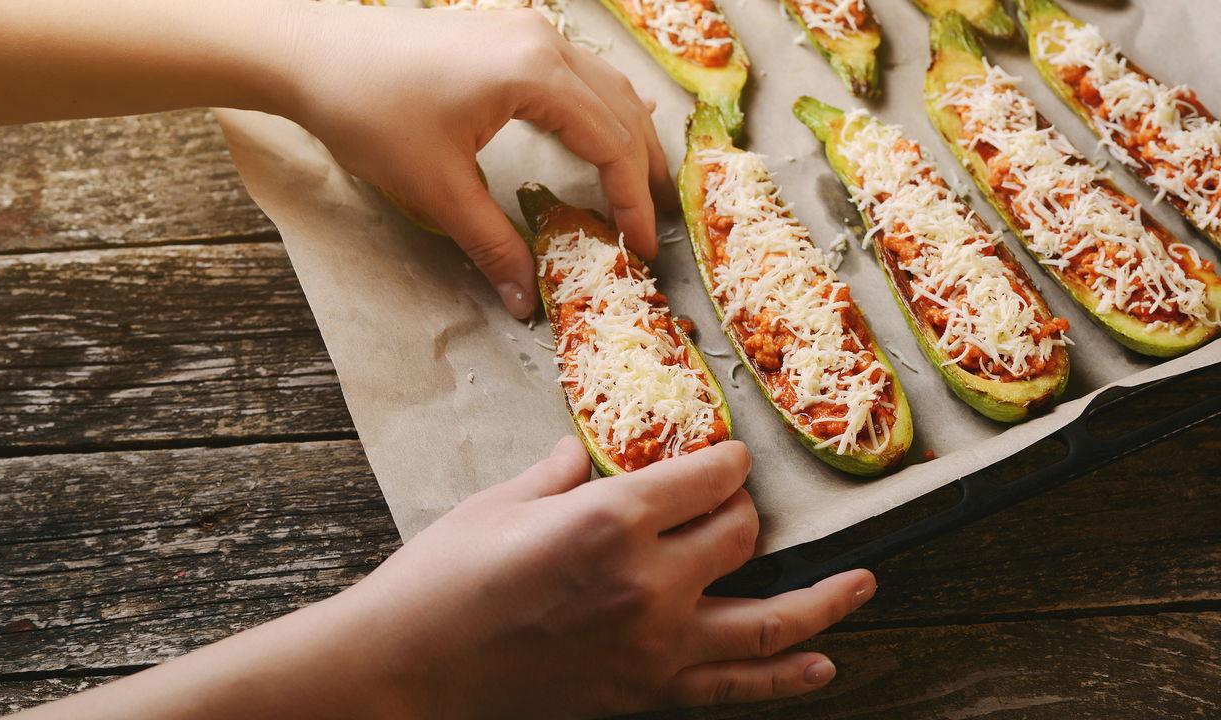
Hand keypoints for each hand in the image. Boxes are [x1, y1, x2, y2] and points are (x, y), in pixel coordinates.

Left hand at [278, 5, 674, 316]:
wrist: (310, 55)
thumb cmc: (368, 110)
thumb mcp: (436, 187)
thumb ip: (491, 241)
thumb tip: (525, 297)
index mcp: (535, 72)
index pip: (610, 142)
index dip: (631, 199)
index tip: (643, 244)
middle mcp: (543, 42)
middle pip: (619, 111)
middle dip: (643, 170)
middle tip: (658, 222)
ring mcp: (526, 31)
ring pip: (604, 87)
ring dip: (628, 136)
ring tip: (646, 183)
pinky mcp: (507, 34)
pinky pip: (577, 72)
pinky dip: (603, 106)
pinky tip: (618, 119)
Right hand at [337, 437, 875, 716]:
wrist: (408, 670)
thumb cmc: (442, 577)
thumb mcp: (501, 501)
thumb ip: (564, 471)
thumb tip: (594, 450)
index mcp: (611, 518)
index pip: (708, 478)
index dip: (724, 461)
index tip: (724, 457)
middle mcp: (648, 581)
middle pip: (740, 535)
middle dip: (743, 512)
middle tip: (730, 505)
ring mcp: (653, 646)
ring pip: (768, 620)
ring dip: (826, 600)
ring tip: (865, 582)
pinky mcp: (644, 692)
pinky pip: (736, 687)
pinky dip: (787, 678)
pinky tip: (823, 665)